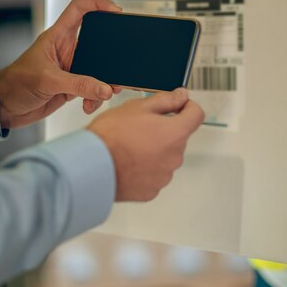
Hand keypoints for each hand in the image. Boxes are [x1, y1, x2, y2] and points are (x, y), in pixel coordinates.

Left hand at [0, 0, 122, 128]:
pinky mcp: (72, 86)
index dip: (98, 3)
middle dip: (110, 55)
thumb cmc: (14, 84)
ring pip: (98, 70)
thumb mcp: (48, 80)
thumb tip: (105, 88)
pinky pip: (93, 89)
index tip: (116, 10)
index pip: (79, 9)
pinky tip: (88, 105)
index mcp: (57, 36)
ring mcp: (71, 68)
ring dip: (104, 83)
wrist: (4, 108)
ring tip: (104, 93)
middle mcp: (67, 50)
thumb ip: (78, 84)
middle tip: (119, 64)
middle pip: (97, 42)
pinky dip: (95, 98)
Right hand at [88, 88, 203, 201]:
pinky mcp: (152, 191)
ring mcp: (164, 176)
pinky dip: (145, 168)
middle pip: (178, 137)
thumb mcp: (137, 107)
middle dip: (164, 130)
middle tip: (139, 127)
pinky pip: (154, 175)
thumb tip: (182, 96)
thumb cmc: (111, 135)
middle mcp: (175, 157)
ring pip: (166, 156)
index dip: (187, 107)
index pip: (196, 115)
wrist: (90, 166)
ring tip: (129, 147)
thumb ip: (165, 100)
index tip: (177, 106)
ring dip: (155, 150)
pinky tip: (128, 162)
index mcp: (175, 133)